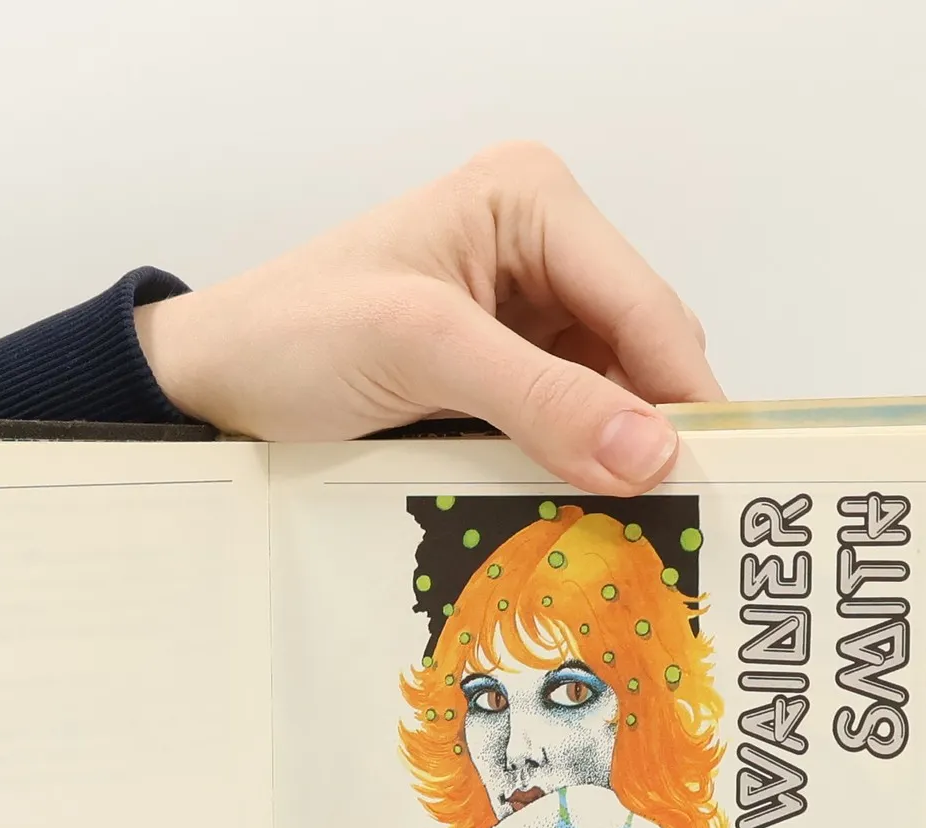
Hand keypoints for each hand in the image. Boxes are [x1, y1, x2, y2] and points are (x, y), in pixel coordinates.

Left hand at [136, 142, 721, 493]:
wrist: (211, 385)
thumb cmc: (290, 337)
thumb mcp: (418, 351)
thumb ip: (539, 397)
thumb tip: (650, 452)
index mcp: (532, 201)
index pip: (645, 304)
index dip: (684, 395)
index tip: (714, 480)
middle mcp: (540, 248)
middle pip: (641, 351)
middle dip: (653, 429)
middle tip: (676, 521)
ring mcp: (522, 315)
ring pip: (611, 396)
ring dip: (615, 458)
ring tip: (631, 528)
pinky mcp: (498, 374)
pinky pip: (565, 425)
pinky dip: (574, 469)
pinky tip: (579, 513)